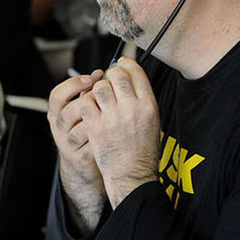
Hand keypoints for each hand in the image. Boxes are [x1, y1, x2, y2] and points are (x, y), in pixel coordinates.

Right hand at [48, 70, 106, 231]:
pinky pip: (94, 144)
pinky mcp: (80, 158)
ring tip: (111, 114)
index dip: (73, 85)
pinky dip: (106, 135)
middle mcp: (59, 129)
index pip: (56, 95)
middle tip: (105, 97)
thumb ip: (89, 93)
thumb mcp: (83, 111)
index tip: (90, 78)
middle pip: (67, 111)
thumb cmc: (87, 130)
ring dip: (99, 119)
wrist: (86, 162)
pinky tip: (114, 131)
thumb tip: (100, 73)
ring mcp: (68, 145)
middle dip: (90, 101)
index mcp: (56, 113)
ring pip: (81, 128)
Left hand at [76, 57, 159, 206]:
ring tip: (99, 99)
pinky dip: (86, 103)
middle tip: (108, 81)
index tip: (121, 63)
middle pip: (117, 76)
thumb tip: (129, 79)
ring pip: (99, 87)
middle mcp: (132, 109)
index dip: (126, 64)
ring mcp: (113, 118)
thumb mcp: (153, 122)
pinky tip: (90, 110)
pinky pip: (86, 102)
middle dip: (110, 75)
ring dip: (97, 90)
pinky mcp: (96, 127)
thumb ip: (142, 100)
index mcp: (149, 106)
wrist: (133, 176)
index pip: (137, 73)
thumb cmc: (143, 151)